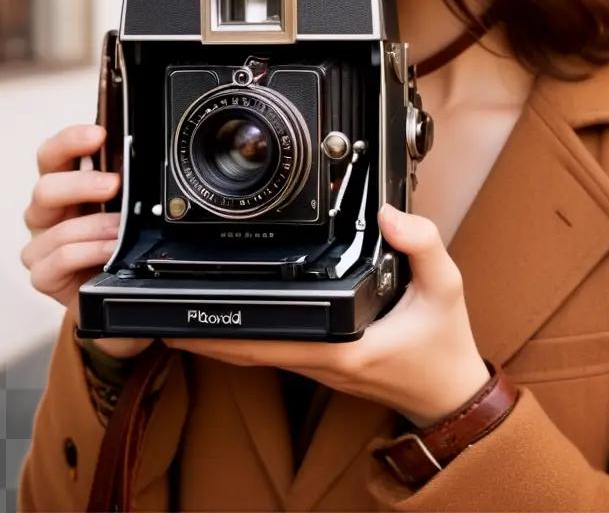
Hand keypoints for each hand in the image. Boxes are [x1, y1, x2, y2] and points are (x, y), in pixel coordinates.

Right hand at [20, 123, 152, 359]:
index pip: (53, 155)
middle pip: (46, 187)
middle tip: (113, 184)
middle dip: (81, 183)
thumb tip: (143, 160)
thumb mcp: (121, 209)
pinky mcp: (42, 275)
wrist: (111, 291)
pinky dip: (88, 252)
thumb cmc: (113, 242)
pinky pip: (58, 259)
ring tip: (121, 228)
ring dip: (94, 224)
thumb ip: (123, 186)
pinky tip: (109, 252)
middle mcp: (46, 213)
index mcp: (63, 187)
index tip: (98, 135)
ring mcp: (40, 244)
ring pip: (53, 225)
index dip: (70, 140)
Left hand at [163, 204, 490, 426]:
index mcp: (343, 348)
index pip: (268, 340)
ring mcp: (318, 365)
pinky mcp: (321, 362)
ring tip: (179, 309)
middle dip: (202, 332)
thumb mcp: (445, 287)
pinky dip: (244, 336)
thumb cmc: (443, 345)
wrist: (448, 393)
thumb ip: (422, 244)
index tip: (186, 310)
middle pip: (246, 349)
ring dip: (218, 335)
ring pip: (255, 352)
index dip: (222, 330)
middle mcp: (321, 361)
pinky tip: (229, 316)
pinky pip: (272, 349)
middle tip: (159, 309)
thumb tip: (390, 213)